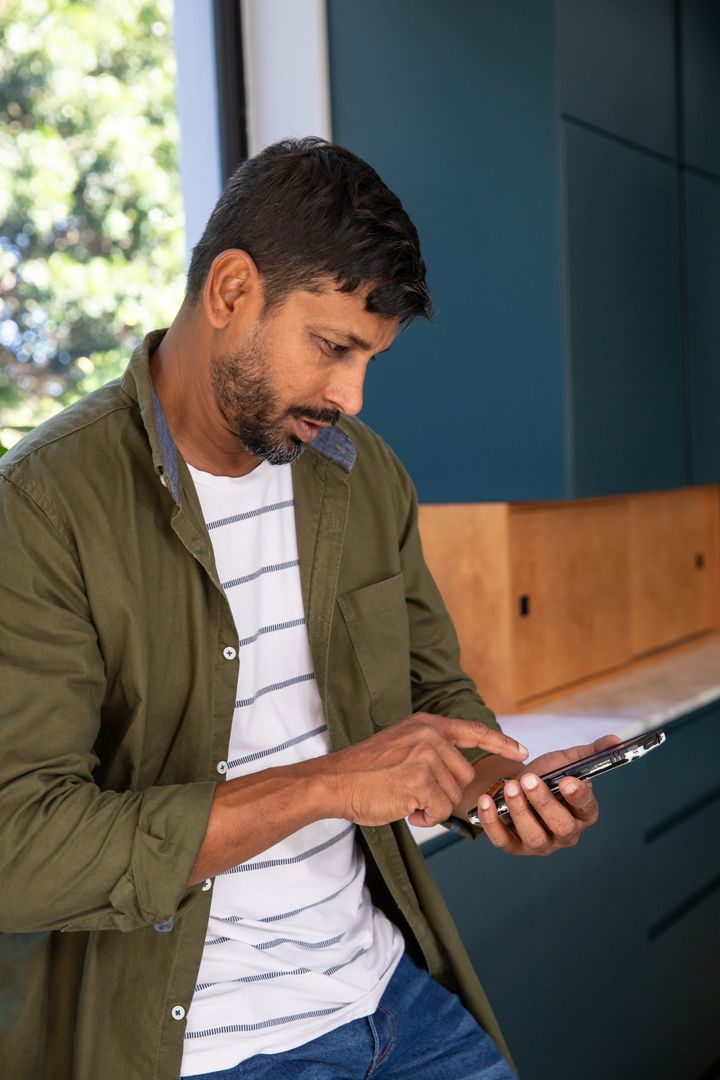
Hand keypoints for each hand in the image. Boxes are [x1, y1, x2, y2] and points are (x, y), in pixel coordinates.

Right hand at [326, 713, 527, 827]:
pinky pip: (440, 812)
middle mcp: (431, 736)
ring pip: (452, 797)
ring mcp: (427, 757)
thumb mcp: (402, 745)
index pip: (474, 731)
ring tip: (402, 797)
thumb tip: (459, 776)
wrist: (334, 781)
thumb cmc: (365, 771)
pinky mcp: (421, 780)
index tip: (520, 751)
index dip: (500, 743)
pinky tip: (403, 809)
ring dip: (431, 807)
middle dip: (443, 793)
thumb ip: (431, 751)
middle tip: (412, 792)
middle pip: (463, 777)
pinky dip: (424, 818)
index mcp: (427, 724)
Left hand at [474, 735, 620, 856]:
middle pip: (561, 826)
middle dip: (545, 802)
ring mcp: (540, 844)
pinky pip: (503, 841)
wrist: (514, 786)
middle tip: (529, 779)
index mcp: (582, 813)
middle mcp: (565, 833)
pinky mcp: (514, 847)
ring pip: (534, 836)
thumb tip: (615, 740)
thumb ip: (590, 752)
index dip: (578, 796)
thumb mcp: (565, 762)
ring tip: (509, 786)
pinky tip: (486, 801)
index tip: (567, 780)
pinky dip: (493, 822)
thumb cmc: (545, 777)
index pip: (587, 808)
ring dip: (520, 810)